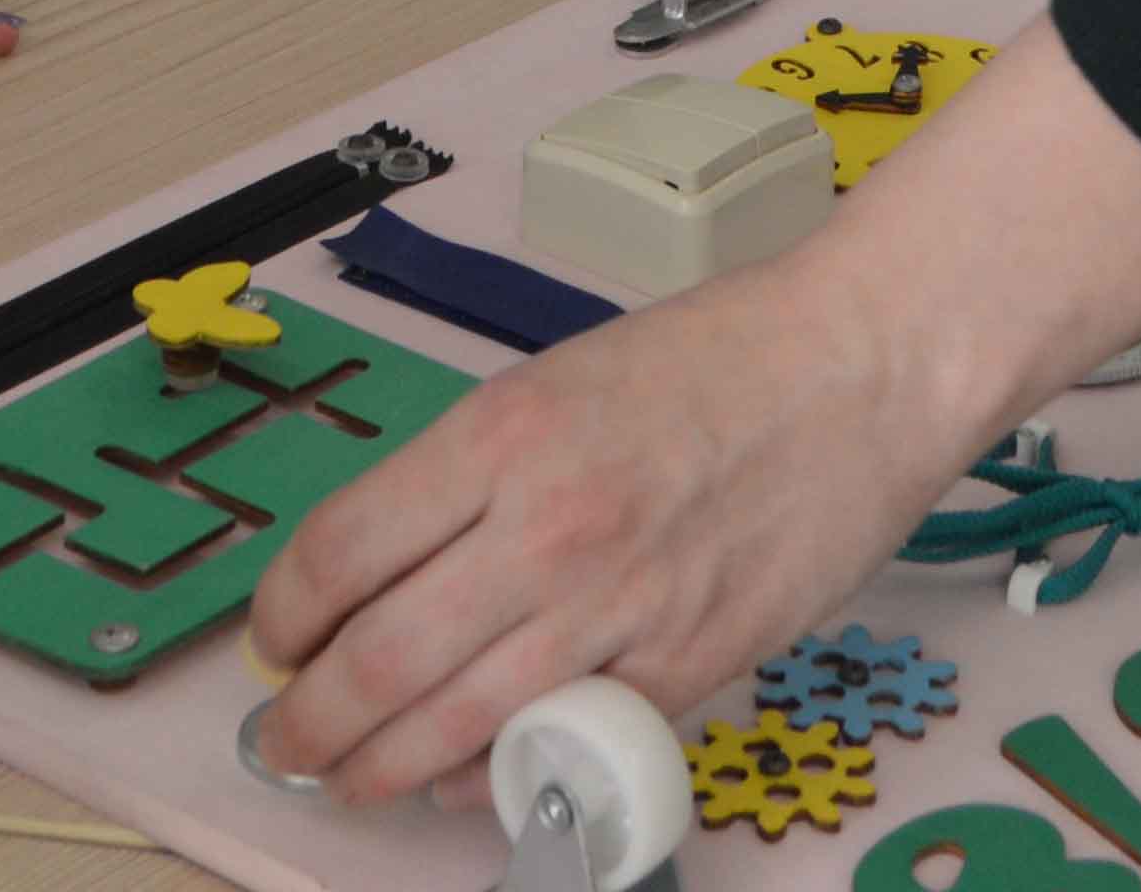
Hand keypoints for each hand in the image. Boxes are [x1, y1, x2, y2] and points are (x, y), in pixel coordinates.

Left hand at [257, 31, 1140, 801]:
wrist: (863, 367)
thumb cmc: (718, 361)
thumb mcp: (558, 382)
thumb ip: (473, 477)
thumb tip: (384, 570)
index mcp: (501, 433)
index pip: (340, 551)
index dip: (284, 616)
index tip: (277, 639)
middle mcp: (546, 524)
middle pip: (378, 661)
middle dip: (311, 721)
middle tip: (289, 736)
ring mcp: (619, 606)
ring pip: (456, 726)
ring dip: (381, 768)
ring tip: (352, 777)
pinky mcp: (688, 665)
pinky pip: (564, 749)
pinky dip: (496, 778)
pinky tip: (466, 779)